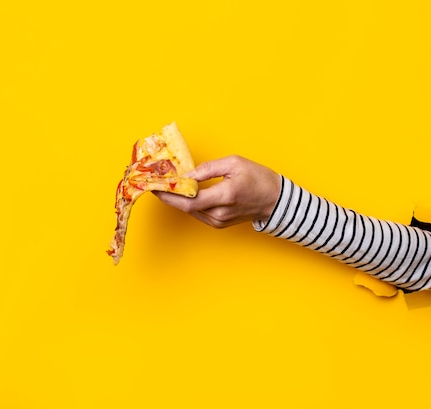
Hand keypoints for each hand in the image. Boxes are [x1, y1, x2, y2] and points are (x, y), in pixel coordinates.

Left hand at [154, 155, 280, 228]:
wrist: (276, 200)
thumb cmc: (259, 178)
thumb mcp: (234, 163)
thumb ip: (208, 169)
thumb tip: (187, 175)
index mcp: (225, 196)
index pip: (189, 199)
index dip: (170, 193)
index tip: (155, 184)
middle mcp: (220, 213)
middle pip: (186, 207)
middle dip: (168, 196)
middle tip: (154, 185)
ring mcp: (219, 221)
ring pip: (190, 211)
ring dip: (176, 200)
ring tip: (164, 187)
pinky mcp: (219, 223)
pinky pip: (198, 213)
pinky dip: (187, 204)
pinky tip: (181, 194)